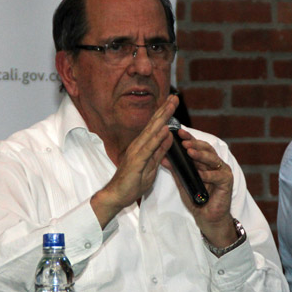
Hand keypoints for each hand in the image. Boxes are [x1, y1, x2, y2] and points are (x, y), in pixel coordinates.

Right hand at [91, 94, 177, 227]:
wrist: (117, 195)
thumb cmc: (133, 182)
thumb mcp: (152, 165)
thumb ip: (160, 150)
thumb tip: (169, 135)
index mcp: (143, 146)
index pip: (156, 127)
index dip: (165, 114)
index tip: (173, 102)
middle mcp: (139, 145)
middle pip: (154, 124)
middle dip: (165, 109)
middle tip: (175, 96)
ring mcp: (137, 152)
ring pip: (152, 131)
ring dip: (162, 118)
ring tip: (171, 105)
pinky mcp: (137, 161)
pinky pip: (149, 148)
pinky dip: (157, 137)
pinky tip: (165, 129)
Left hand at [163, 128, 237, 247]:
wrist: (207, 218)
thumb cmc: (196, 199)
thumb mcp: (183, 182)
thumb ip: (176, 170)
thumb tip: (164, 157)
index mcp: (205, 162)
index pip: (197, 146)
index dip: (189, 139)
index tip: (178, 133)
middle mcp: (215, 164)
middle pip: (206, 149)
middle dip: (194, 144)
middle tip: (183, 141)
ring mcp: (223, 172)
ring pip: (213, 159)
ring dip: (201, 155)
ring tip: (190, 152)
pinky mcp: (227, 182)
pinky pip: (218, 176)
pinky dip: (209, 175)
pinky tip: (201, 174)